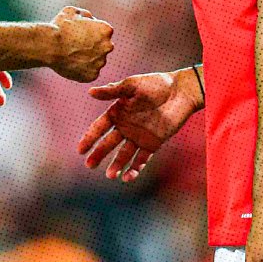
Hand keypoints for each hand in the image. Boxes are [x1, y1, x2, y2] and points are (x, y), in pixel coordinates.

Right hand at [50, 7, 113, 81]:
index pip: (103, 32)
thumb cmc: (59, 27)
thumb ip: (85, 15)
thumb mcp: (72, 11)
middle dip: (93, 46)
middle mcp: (107, 46)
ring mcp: (100, 62)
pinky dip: (82, 70)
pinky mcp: (92, 76)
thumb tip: (90, 20)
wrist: (48, 46)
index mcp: (106, 30)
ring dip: (87, 59)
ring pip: (96, 61)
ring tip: (71, 55)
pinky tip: (71, 64)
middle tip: (76, 46)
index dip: (91, 32)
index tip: (79, 34)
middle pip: (102, 47)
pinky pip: (89, 73)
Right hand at [78, 69, 202, 180]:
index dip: (89, 138)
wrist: (182, 92)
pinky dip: (134, 169)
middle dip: (98, 154)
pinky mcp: (152, 144)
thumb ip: (113, 90)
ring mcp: (138, 136)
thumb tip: (90, 91)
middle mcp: (126, 126)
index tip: (80, 150)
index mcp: (118, 112)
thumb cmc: (157, 84)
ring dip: (116, 165)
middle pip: (108, 143)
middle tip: (89, 165)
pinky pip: (141, 159)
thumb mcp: (133, 84)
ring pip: (123, 154)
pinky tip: (128, 177)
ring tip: (110, 175)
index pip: (99, 127)